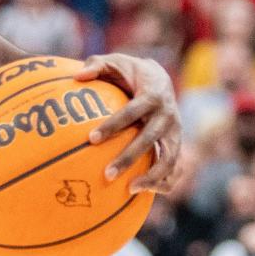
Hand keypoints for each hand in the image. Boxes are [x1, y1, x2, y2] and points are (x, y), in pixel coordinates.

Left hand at [77, 54, 180, 192]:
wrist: (162, 79)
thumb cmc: (130, 72)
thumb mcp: (115, 62)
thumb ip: (96, 65)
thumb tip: (77, 76)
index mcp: (152, 95)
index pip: (132, 112)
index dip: (113, 125)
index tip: (91, 139)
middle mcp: (167, 116)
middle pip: (149, 140)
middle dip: (129, 158)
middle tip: (107, 174)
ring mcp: (175, 133)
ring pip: (168, 159)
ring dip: (150, 177)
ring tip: (128, 190)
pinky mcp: (177, 145)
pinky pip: (175, 168)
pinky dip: (163, 182)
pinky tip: (142, 193)